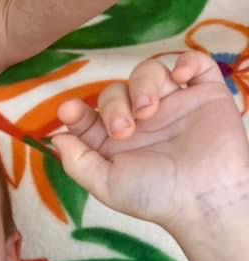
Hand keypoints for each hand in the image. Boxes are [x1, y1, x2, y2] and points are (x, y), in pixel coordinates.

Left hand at [52, 52, 248, 236]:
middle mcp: (141, 120)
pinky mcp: (204, 95)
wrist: (204, 198)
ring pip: (149, 71)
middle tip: (125, 130)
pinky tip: (180, 78)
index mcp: (115, 141)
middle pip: (115, 91)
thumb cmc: (155, 197)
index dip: (76, 111)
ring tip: (149, 110)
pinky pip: (196, 63)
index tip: (69, 111)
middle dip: (114, 106)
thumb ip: (78, 162)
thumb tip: (55, 138)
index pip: (89, 115)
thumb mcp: (106, 184)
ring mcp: (173, 104)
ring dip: (143, 84)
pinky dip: (187, 61)